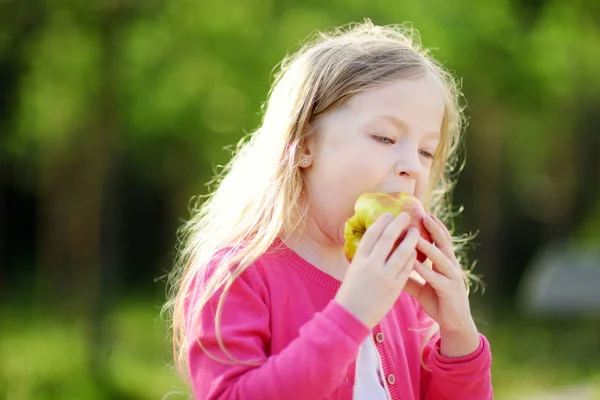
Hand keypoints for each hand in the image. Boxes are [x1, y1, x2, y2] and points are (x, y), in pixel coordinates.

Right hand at [335, 213, 419, 328]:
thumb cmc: (351, 293)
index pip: (371, 235)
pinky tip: (416, 252)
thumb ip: (364, 258)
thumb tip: (373, 243)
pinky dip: (412, 258)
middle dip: (397, 225)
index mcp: (359, 260)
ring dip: (410, 240)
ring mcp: (384, 276)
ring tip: (416, 231)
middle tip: (406, 216)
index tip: (388, 214)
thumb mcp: (353, 271)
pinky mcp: (394, 288)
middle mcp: (371, 265)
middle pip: (387, 239)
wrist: (351, 316)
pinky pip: (407, 269)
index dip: (380, 223)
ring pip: (401, 253)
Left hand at [404, 214, 479, 356]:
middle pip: (444, 243)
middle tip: (424, 215)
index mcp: (446, 264)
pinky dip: (424, 270)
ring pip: (440, 258)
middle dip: (434, 229)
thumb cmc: (438, 302)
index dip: (434, 227)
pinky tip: (413, 263)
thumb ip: (408, 275)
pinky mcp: (450, 291)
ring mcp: (453, 278)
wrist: (454, 325)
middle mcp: (451, 267)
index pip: (441, 240)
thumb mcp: (420, 286)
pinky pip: (435, 278)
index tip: (424, 212)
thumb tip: (390, 264)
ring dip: (428, 246)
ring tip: (415, 235)